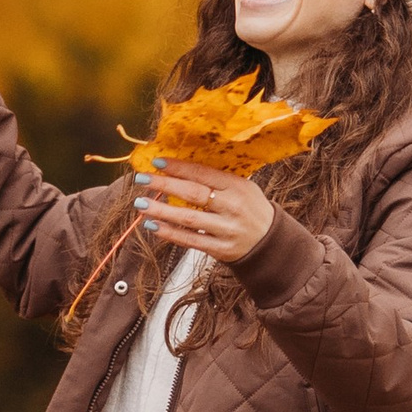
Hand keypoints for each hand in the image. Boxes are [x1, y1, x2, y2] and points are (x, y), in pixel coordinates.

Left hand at [136, 158, 275, 264]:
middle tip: (142, 179)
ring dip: (161, 210)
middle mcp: (233, 207)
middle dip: (164, 185)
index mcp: (238, 186)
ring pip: (189, 219)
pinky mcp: (221, 250)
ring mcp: (227, 230)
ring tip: (140, 204)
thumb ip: (216, 179)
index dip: (178, 167)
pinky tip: (152, 225)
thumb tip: (177, 168)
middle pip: (193, 194)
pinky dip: (169, 233)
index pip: (203, 173)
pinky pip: (190, 240)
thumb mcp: (243, 187)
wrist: (271, 242)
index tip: (157, 162)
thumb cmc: (249, 209)